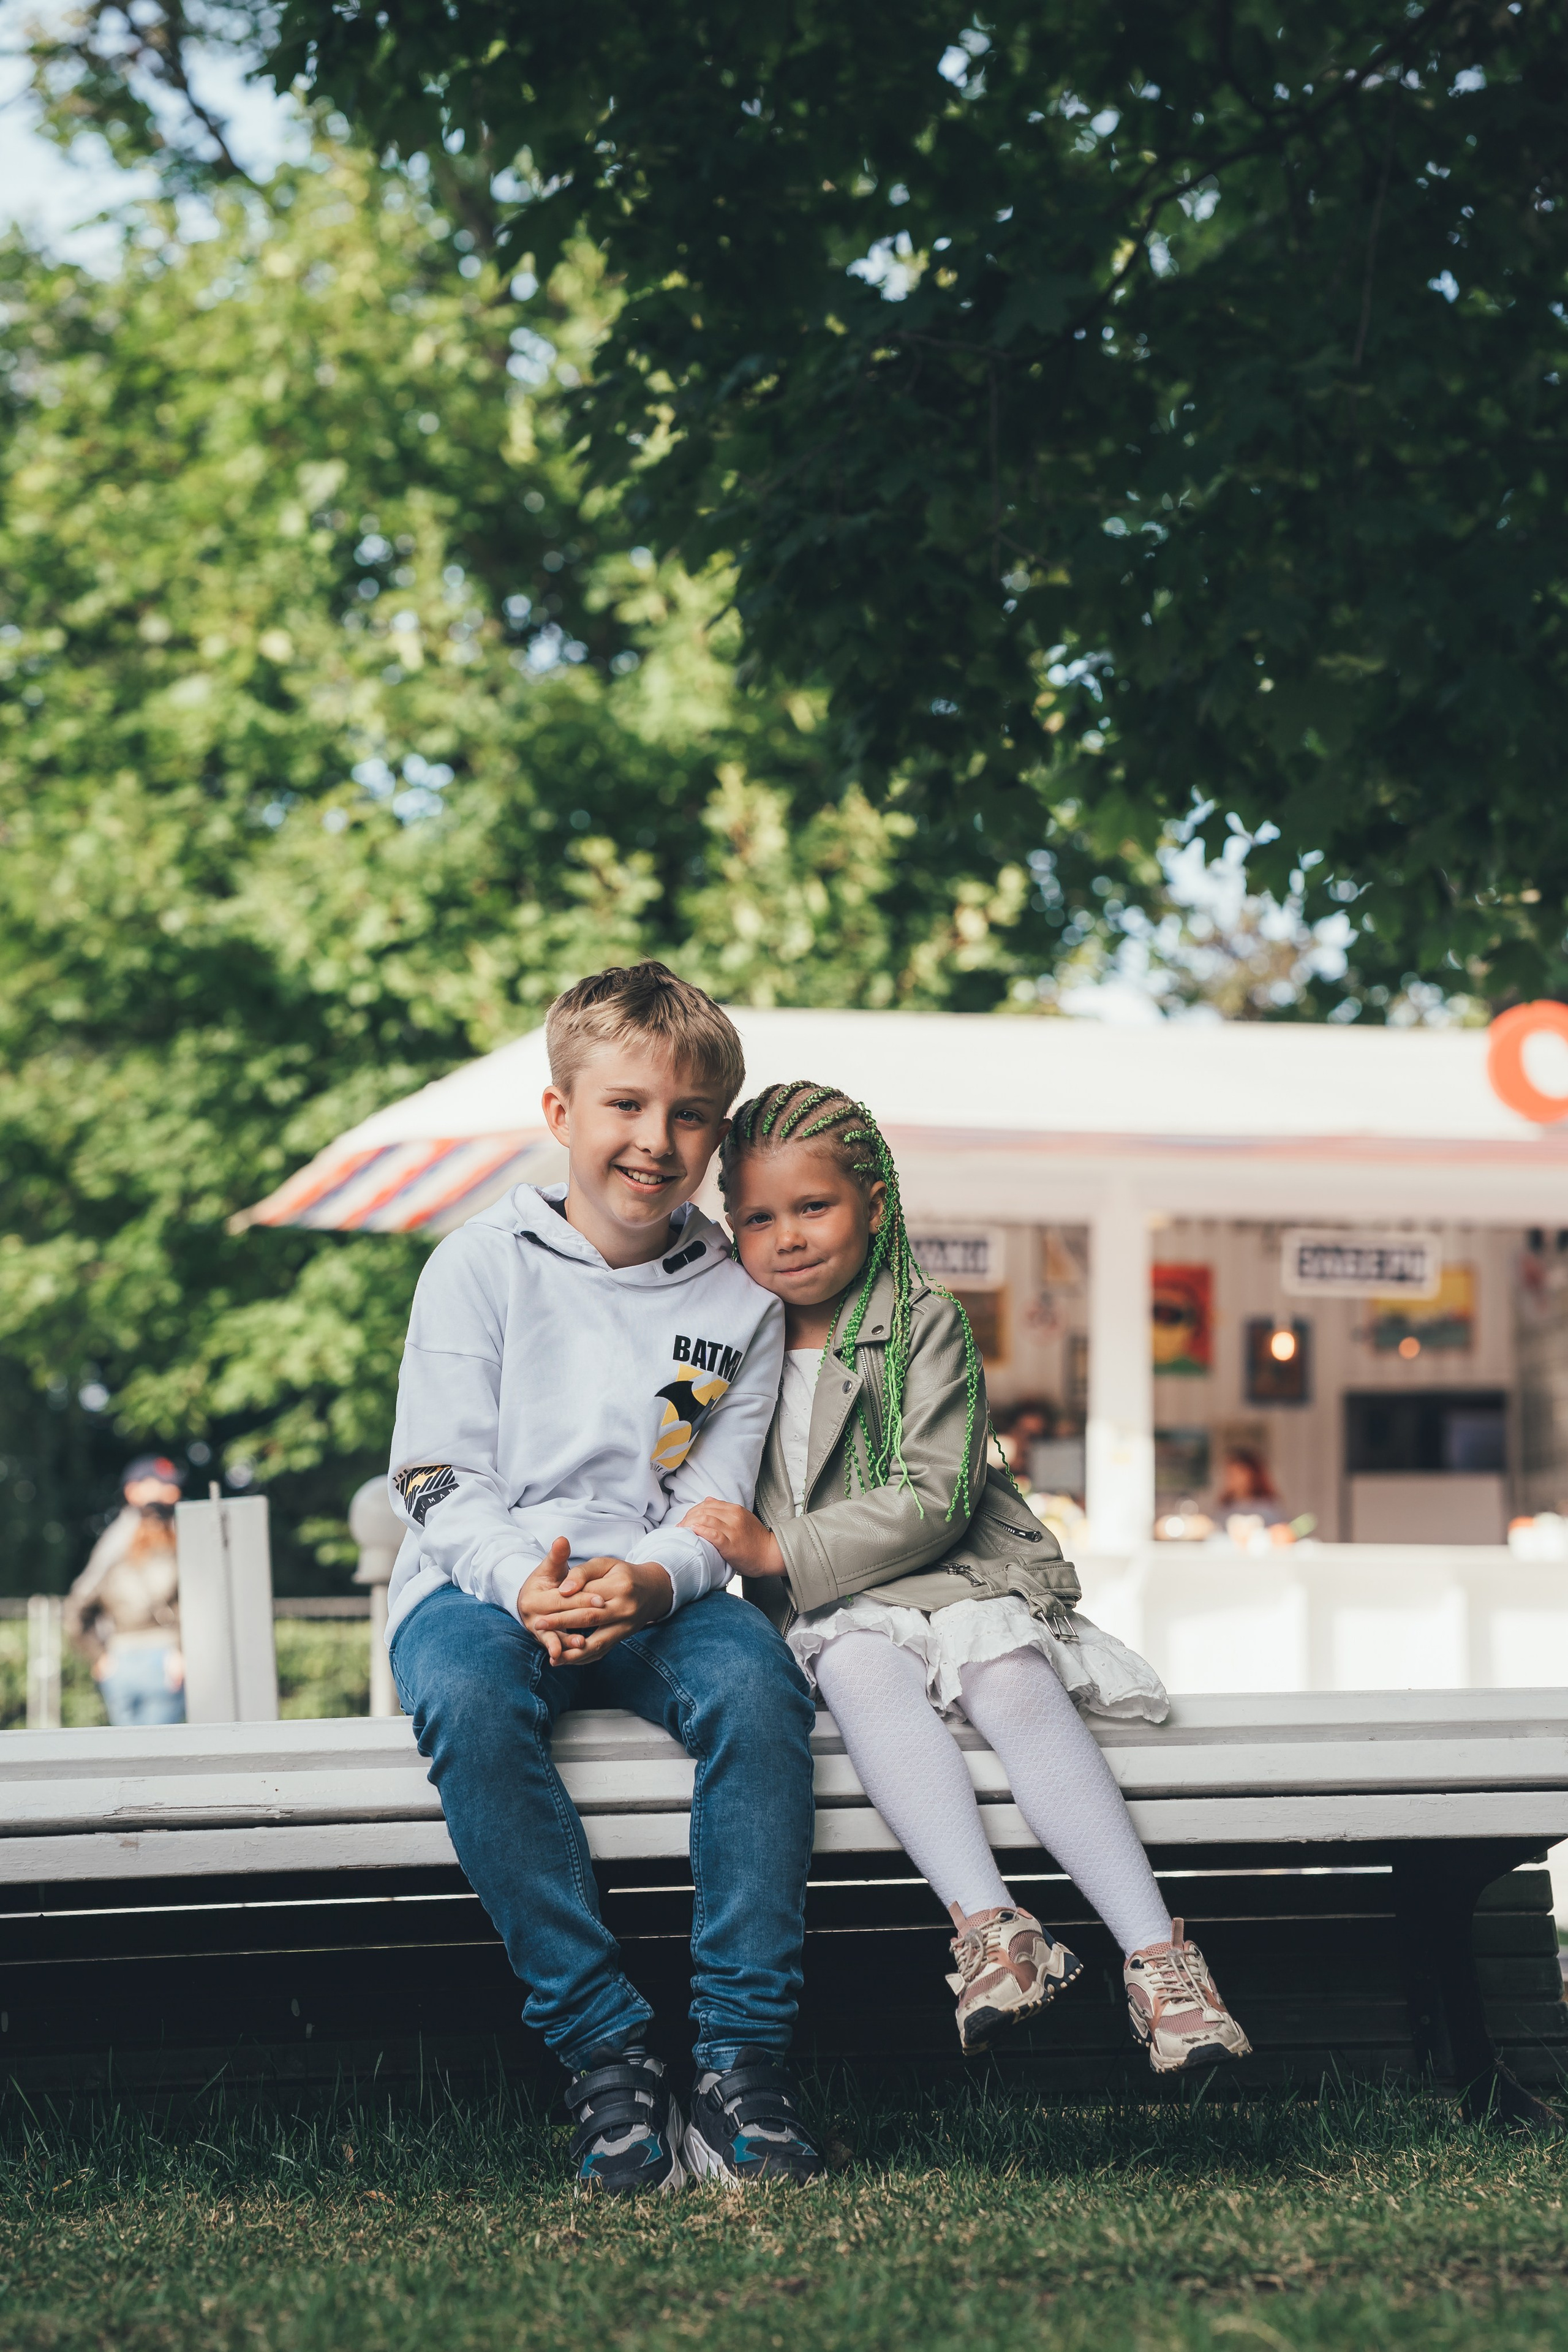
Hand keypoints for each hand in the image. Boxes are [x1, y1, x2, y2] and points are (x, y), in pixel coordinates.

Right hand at [516, 1538, 593, 1663]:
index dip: (581, 1598)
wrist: (533, 1600)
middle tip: (602, 1616)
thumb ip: (556, 1555)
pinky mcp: (547, 1642)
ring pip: (556, 1638)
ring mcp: (539, 1633)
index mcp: (533, 1598)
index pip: (561, 1599)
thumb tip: (562, 1540)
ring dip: (570, 1642)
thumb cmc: (546, 1581)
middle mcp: (533, 1618)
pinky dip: (568, 1653)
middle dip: (581, 1618)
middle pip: (560, 1618)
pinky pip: (558, 1648)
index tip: (600, 1599)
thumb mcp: (549, 1567)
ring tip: (584, 1643)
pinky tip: (580, 1655)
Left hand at [518, 1538, 672, 1662]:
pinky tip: (565, 1660)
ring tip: (551, 1655)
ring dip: (572, 1651)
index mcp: (620, 1586)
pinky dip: (583, 1658)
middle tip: (538, 1625)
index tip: (543, 1606)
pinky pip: (602, 1651)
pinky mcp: (623, 1637)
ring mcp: (626, 1626)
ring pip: (597, 1643)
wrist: (653, 1590)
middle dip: (561, 1623)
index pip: (587, 1595)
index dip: (564, 1601)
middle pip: (589, 1618)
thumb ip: (582, 1573)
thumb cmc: (623, 1574)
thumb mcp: (605, 1564)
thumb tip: (563, 1590)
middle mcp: (625, 1608)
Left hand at [680, 1497, 784, 1575]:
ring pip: (706, 1519)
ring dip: (690, 1524)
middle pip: (704, 1511)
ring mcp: (732, 1530)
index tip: (686, 1519)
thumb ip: (725, 1510)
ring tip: (683, 1531)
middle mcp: (733, 1517)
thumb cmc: (755, 1539)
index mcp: (735, 1509)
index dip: (693, 1510)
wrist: (770, 1554)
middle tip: (681, 1526)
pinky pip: (713, 1534)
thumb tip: (708, 1500)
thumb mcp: (742, 1518)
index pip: (708, 1504)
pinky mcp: (731, 1544)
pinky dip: (701, 1531)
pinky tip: (693, 1531)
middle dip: (689, 1517)